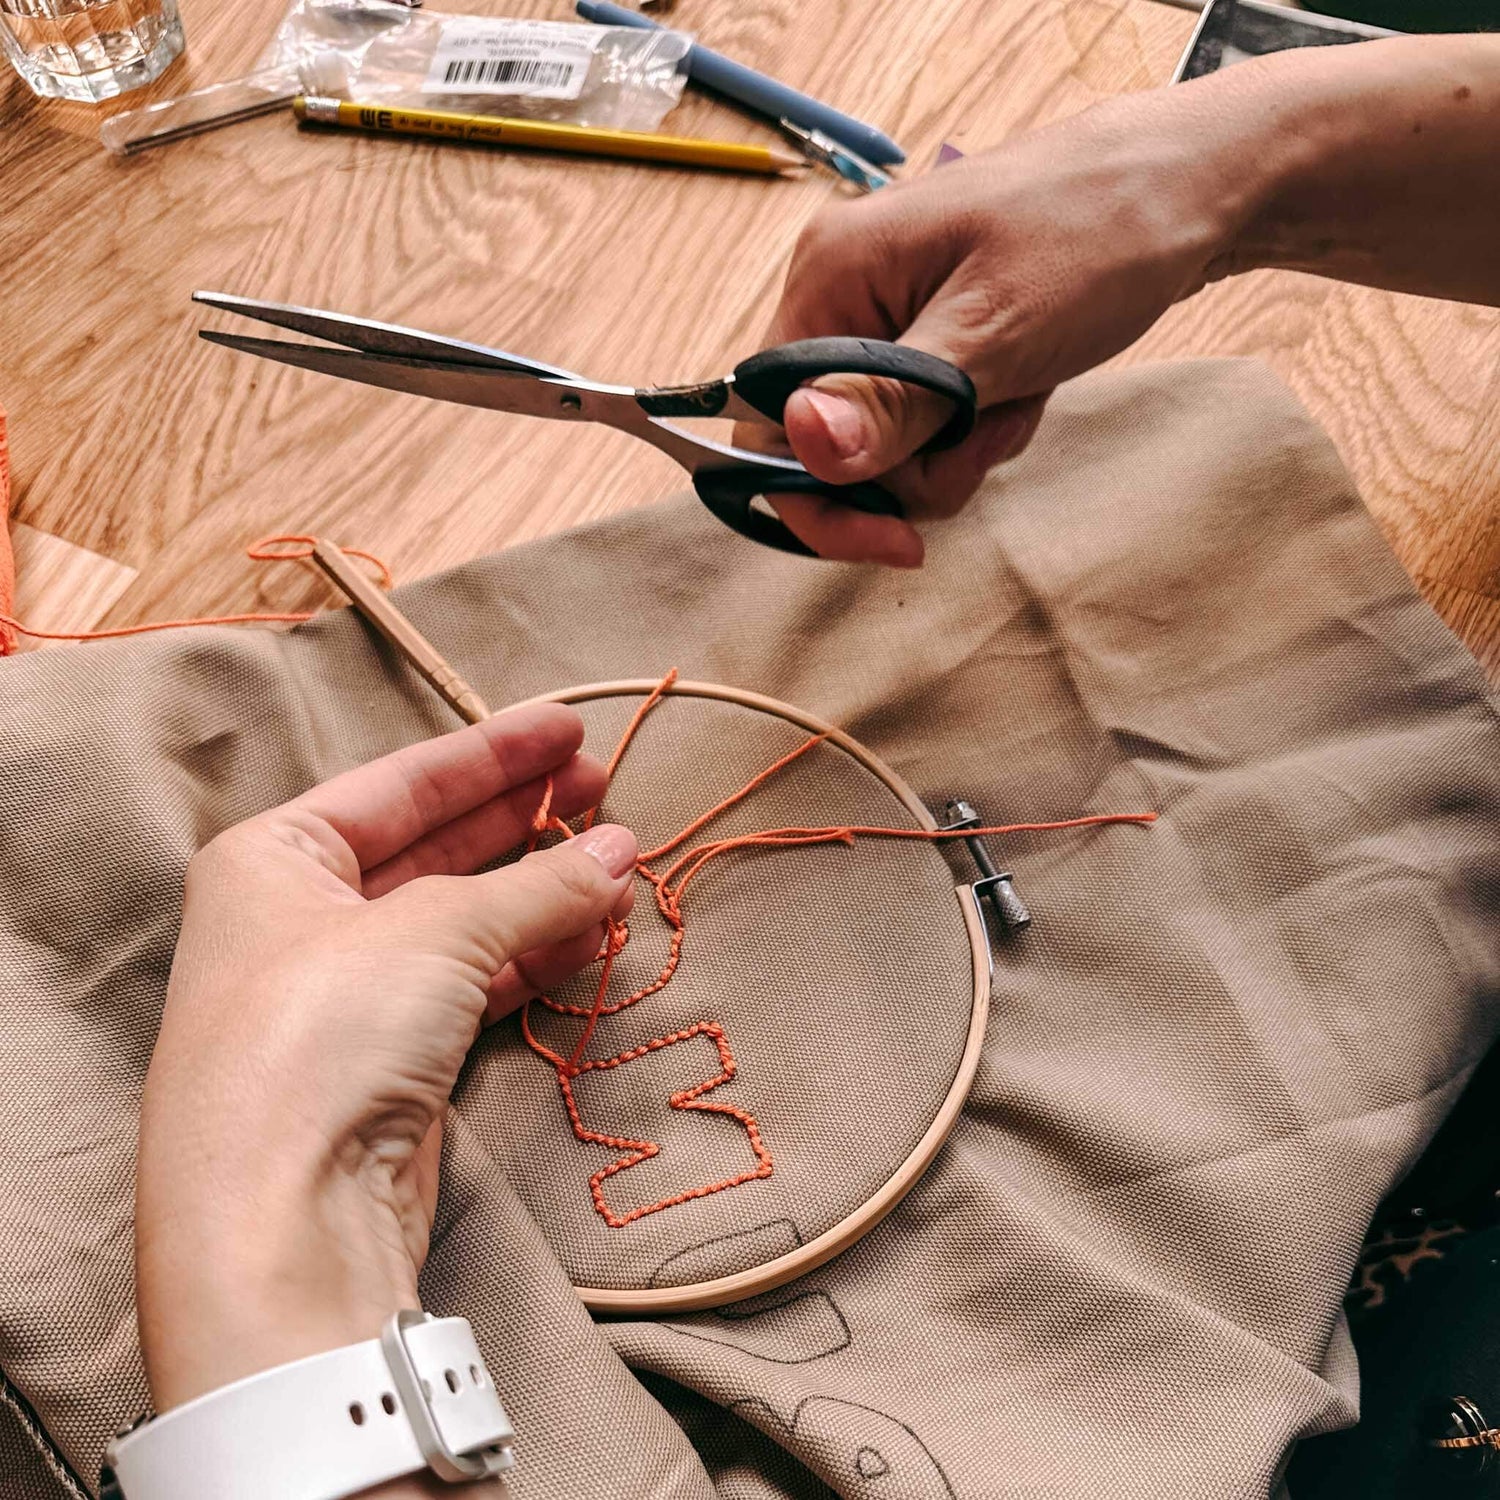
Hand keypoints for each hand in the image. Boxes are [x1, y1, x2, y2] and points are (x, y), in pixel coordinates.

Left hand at [135, 703, 637, 1415]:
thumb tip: (622, 849)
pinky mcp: (384, 1061)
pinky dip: (527, 959)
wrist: (280, 1216)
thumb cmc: (325, 1032)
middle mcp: (299, 918)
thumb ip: (538, 884)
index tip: (572, 728)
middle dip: (522, 817)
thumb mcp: (438, 931)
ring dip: (537, 894)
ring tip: (617, 868)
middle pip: (433, 845)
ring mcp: (343, 994)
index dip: (494, 752)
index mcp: (276, 857)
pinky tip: (586, 938)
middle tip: (606, 788)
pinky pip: (468, 985)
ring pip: (459, 920)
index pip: (402, 782)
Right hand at [753, 82, 1263, 565]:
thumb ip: (892, 399)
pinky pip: (924, 419)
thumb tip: (801, 446)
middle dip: (909, 470)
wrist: (1191, 189)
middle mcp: (844, 294)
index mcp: (832, 276)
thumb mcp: (995, 331)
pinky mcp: (931, 332)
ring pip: (882, 443)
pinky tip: (1024, 391)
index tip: (897, 538)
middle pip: (827, 444)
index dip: (820, 498)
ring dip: (953, 451)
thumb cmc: (1099, 234)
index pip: (767, 423)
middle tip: (985, 440)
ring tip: (1017, 400)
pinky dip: (973, 429)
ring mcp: (887, 314)